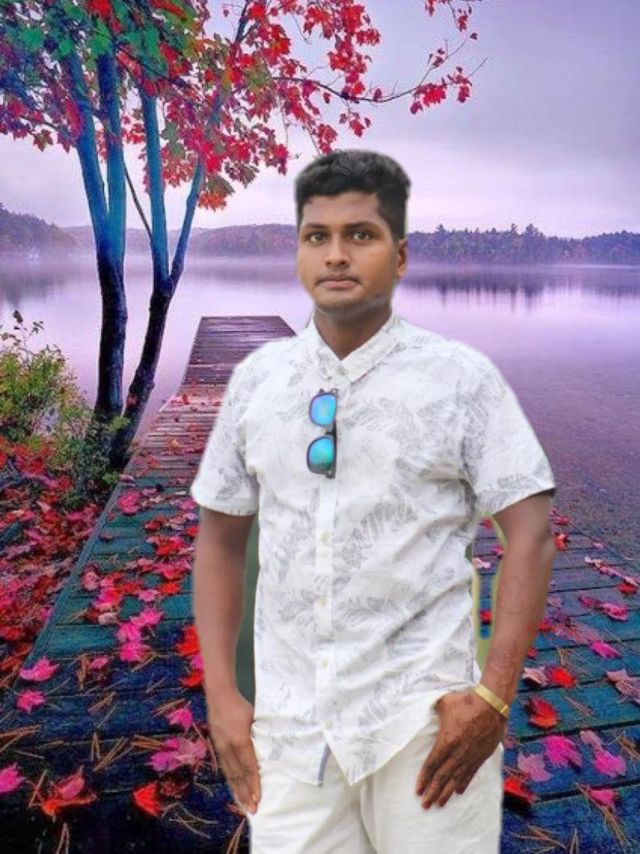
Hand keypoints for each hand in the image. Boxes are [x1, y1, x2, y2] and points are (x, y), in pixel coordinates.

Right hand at [206, 688, 260, 814]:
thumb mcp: (254, 718)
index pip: (249, 767)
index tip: (258, 797)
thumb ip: (261, 734)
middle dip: (246, 794)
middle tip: (253, 810)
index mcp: (240, 740)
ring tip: (244, 806)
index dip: (254, 783)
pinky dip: (231, 782)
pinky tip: (235, 790)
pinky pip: (225, 769)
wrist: (219, 697)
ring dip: (238, 791)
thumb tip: (272, 749)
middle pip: (238, 775)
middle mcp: (229, 748)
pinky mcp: (218, 749)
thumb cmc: (241, 707)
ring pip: (231, 775)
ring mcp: (221, 750)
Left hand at [415, 688, 506, 808]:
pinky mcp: (481, 756)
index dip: (424, 778)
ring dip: (446, 793)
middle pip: (442, 777)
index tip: (418, 789)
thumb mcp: (444, 703)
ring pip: (455, 779)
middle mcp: (457, 753)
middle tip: (425, 804)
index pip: (432, 764)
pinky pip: (470, 774)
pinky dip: (463, 784)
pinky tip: (458, 791)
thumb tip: (427, 708)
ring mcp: (470, 756)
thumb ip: (434, 710)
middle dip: (432, 792)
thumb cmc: (466, 701)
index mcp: (446, 741)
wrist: (491, 705)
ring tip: (439, 804)